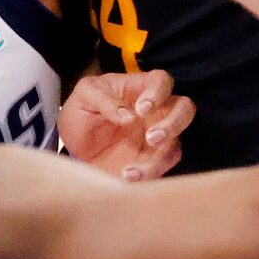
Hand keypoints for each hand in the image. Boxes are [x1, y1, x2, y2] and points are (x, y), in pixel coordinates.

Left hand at [58, 69, 194, 179]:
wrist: (73, 146)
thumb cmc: (82, 112)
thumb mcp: (84, 97)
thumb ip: (104, 100)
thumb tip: (129, 116)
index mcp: (140, 89)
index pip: (161, 81)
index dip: (158, 93)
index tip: (141, 110)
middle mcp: (156, 112)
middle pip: (185, 109)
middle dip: (174, 123)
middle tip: (150, 138)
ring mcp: (157, 139)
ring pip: (175, 146)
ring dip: (158, 160)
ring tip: (130, 171)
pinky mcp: (151, 162)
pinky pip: (161, 169)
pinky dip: (148, 176)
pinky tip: (127, 177)